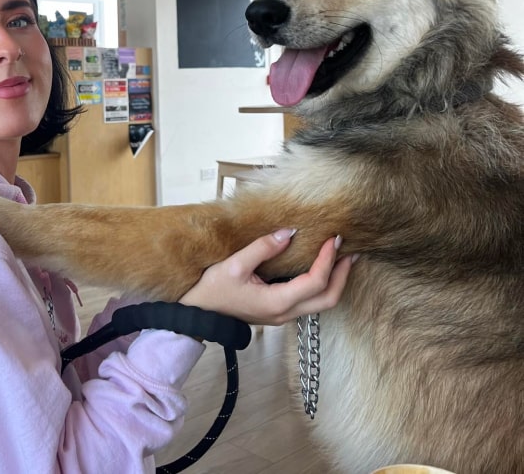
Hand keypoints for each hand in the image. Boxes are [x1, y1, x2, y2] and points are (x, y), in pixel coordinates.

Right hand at [178, 230, 355, 325]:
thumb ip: (263, 248)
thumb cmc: (212, 290)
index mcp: (277, 302)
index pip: (316, 281)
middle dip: (343, 275)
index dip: (328, 260)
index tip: (333, 239)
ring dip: (335, 280)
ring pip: (321, 302)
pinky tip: (319, 268)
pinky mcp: (278, 310)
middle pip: (328, 298)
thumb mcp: (234, 265)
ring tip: (341, 258)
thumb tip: (289, 233)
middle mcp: (285, 312)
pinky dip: (321, 284)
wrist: (197, 315)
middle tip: (350, 252)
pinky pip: (309, 300)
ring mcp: (282, 315)